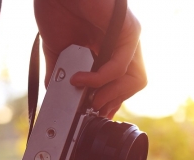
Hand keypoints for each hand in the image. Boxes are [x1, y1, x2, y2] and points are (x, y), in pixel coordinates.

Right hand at [34, 0, 146, 117]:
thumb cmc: (57, 10)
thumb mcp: (58, 52)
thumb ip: (62, 74)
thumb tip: (57, 95)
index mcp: (109, 51)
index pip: (120, 84)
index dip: (110, 102)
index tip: (94, 113)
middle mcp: (123, 46)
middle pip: (133, 85)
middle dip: (114, 102)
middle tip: (93, 109)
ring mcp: (128, 39)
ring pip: (136, 80)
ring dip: (112, 96)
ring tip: (91, 101)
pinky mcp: (128, 30)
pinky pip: (120, 66)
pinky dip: (100, 79)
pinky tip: (81, 80)